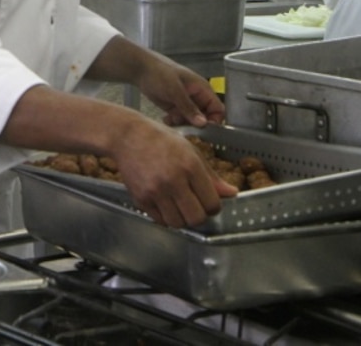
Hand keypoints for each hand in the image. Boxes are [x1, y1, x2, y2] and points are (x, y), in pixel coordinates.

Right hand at [112, 122, 237, 227]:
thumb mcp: (191, 151)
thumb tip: (232, 193)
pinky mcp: (141, 199)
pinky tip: (166, 204)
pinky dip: (166, 217)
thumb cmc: (161, 140)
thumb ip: (211, 176)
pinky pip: (160, 221)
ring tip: (180, 206)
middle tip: (196, 207)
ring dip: (182, 219)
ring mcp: (155, 192)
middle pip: (196, 218)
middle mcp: (173, 181)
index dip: (214, 207)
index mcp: (190, 166)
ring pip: (178, 224)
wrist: (128, 136)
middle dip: (200, 216)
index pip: (212, 203)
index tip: (210, 203)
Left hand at [138, 56, 225, 128]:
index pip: (218, 109)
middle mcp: (197, 98)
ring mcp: (186, 103)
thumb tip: (203, 123)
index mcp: (203, 89)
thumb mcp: (175, 90)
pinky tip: (166, 119)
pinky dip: (175, 123)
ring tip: (172, 120)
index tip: (204, 130)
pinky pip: (180, 120)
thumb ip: (189, 107)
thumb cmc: (161, 74)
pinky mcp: (175, 108)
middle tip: (185, 127)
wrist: (141, 70)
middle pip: (205, 118)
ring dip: (184, 124)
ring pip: (192, 121)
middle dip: (196, 125)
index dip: (215, 120)